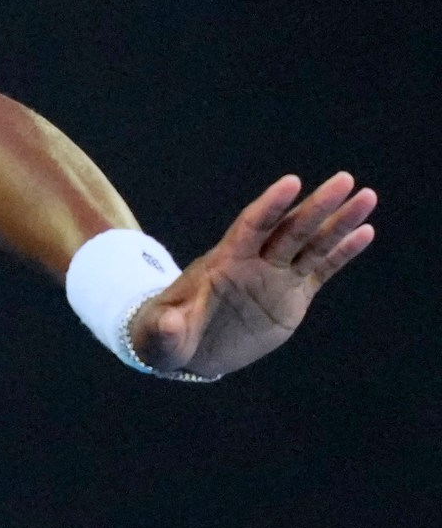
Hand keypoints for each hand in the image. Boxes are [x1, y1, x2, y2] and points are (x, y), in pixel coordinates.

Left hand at [130, 174, 377, 378]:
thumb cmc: (165, 336)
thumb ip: (165, 328)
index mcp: (223, 263)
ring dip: (340, 223)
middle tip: (346, 179)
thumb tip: (166, 325)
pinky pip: (321, 270)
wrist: (187, 349)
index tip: (292, 182)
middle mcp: (254, 263)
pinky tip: (366, 232)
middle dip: (317, 206)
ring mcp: (275, 278)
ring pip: (313, 244)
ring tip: (367, 197)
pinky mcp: (292, 297)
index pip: (250, 226)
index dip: (270, 206)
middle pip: (290, 229)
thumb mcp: (160, 334)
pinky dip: (343, 253)